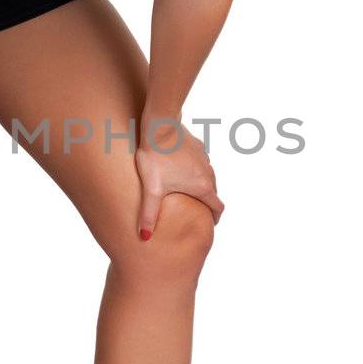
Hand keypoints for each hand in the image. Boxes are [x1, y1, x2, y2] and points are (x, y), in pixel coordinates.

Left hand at [135, 119, 223, 239]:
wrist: (159, 126)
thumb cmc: (156, 157)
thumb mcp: (151, 189)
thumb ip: (149, 214)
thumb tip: (144, 237)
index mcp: (202, 186)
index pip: (218, 207)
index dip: (215, 218)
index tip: (210, 223)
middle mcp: (208, 173)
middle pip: (213, 192)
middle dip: (207, 202)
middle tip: (196, 210)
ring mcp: (204, 158)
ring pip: (208, 176)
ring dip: (201, 185)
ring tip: (187, 191)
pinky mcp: (198, 146)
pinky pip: (200, 162)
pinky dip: (195, 169)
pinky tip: (180, 169)